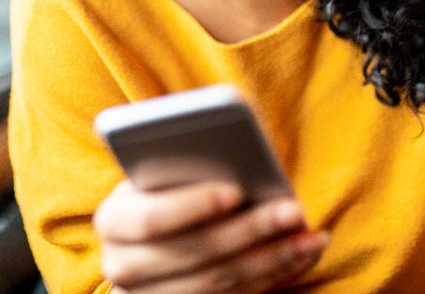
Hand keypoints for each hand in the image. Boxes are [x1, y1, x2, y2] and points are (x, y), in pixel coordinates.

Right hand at [93, 179, 327, 293]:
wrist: (148, 245)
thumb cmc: (162, 191)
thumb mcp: (159, 173)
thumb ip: (181, 160)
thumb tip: (231, 144)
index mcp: (113, 221)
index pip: (151, 218)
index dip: (193, 206)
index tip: (236, 190)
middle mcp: (123, 267)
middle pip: (195, 253)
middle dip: (250, 230)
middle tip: (294, 209)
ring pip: (219, 282)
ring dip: (273, 258)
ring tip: (311, 235)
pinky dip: (272, 276)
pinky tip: (301, 254)